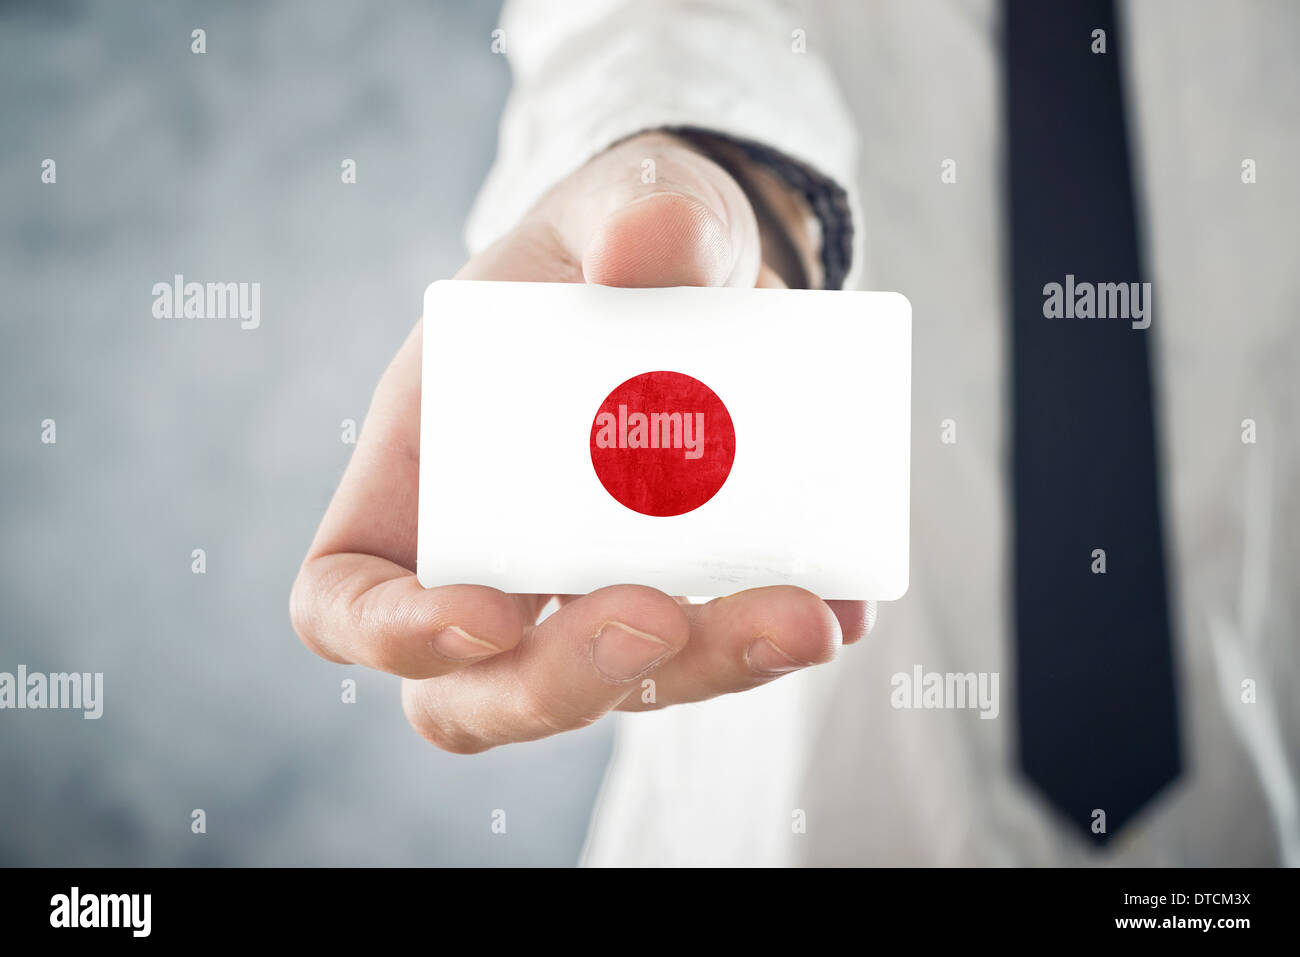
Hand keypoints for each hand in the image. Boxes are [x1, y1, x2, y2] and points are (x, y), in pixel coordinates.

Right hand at [290, 132, 874, 752]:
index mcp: (422, 473)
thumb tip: (652, 241)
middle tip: (661, 617)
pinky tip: (844, 597)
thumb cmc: (618, 239)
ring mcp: (594, 593)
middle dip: (564, 681)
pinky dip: (783, 637)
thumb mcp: (622, 201)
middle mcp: (496, 559)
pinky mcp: (693, 596)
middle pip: (479, 692)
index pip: (345, 598)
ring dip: (707, 669)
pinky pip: (727, 651)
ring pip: (620, 689)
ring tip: (804, 615)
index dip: (392, 634)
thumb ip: (635, 212)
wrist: (718, 268)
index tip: (484, 615)